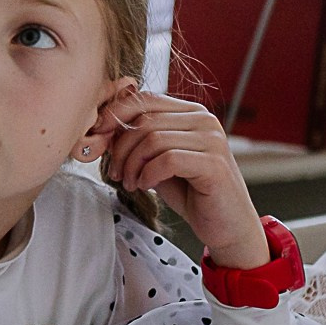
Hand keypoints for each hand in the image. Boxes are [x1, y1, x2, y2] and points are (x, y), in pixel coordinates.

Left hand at [82, 87, 269, 267]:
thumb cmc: (193, 194)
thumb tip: (104, 129)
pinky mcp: (214, 163)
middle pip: (144, 119)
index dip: (114, 115)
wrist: (228, 226)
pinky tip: (145, 186)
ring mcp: (212, 140)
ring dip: (132, 164)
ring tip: (131, 183)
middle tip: (117, 173)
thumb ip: (139, 143)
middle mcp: (204, 120)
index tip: (97, 137)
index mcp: (190, 112)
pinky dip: (147, 174)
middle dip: (120, 148)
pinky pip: (167, 159)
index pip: (144, 98)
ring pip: (152, 139)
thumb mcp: (158, 162)